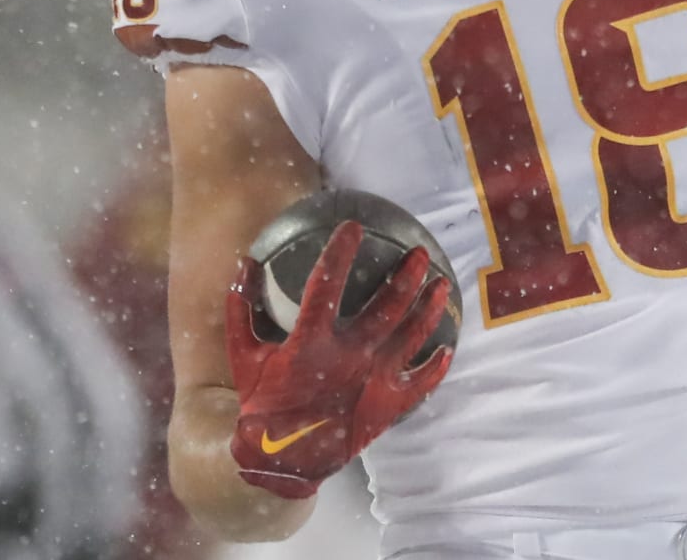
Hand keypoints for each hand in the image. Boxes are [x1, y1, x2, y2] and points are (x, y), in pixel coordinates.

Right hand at [226, 220, 453, 497]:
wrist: (281, 460)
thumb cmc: (261, 404)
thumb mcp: (242, 355)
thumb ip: (240, 308)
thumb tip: (243, 264)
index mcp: (311, 342)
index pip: (327, 284)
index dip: (340, 251)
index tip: (352, 226)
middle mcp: (349, 356)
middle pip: (388, 306)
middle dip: (406, 274)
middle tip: (419, 252)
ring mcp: (373, 381)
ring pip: (412, 336)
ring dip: (429, 308)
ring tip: (441, 283)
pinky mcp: (388, 405)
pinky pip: (421, 383)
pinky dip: (436, 366)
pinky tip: (447, 348)